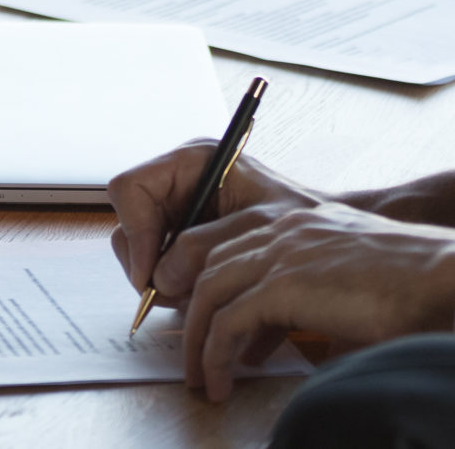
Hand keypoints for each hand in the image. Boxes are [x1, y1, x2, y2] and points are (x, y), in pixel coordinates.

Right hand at [110, 145, 327, 302]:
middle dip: (147, 264)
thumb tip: (159, 276)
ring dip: (161, 280)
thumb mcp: (256, 230)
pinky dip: (172, 286)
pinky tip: (201, 292)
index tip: (150, 274)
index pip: (130, 189)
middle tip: (175, 294)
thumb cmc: (303, 221)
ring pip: (138, 250)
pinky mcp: (181, 236)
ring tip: (197, 295)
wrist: (326, 238)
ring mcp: (177, 209)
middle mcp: (177, 181)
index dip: (135, 232)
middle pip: (128, 223)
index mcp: (193, 160)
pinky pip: (155, 264)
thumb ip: (204, 247)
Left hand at [172, 202, 454, 400]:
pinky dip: (215, 354)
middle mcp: (284, 226)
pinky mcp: (285, 284)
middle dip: (189, 308)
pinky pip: (227, 321)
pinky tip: (220, 380)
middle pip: (206, 259)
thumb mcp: (352, 281)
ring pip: (209, 291)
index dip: (205, 277)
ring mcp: (282, 251)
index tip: (203, 319)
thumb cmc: (415, 287)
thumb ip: (317, 298)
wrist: (449, 280)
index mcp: (300, 219)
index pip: (227, 239)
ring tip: (201, 377)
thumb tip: (304, 345)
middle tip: (190, 350)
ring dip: (197, 339)